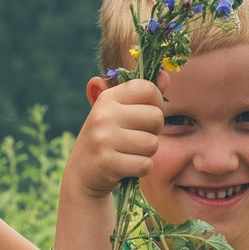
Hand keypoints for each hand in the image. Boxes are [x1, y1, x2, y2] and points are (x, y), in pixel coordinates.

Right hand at [66, 77, 164, 200]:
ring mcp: (103, 139)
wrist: (81, 173)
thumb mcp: (120, 112)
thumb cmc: (108, 138)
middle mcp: (104, 114)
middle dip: (153, 131)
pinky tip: (127, 166)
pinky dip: (141, 169)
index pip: (148, 88)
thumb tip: (166, 76)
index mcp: (107, 98)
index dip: (156, 102)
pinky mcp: (107, 163)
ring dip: (147, 152)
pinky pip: (145, 164)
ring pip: (152, 143)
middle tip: (136, 138)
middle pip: (156, 117)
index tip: (145, 114)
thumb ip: (144, 95)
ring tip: (130, 152)